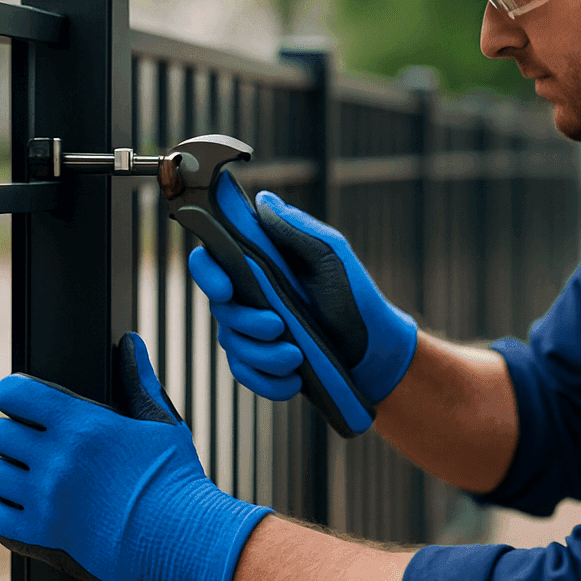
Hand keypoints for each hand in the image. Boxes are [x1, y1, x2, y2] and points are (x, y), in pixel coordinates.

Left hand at [0, 333, 271, 580]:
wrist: (184, 541)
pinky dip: (9, 512)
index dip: (16, 394)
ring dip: (14, 474)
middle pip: (0, 434)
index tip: (26, 403)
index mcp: (83, 425)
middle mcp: (57, 460)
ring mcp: (47, 501)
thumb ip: (137, 380)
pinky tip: (33, 509)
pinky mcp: (44, 537)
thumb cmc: (176, 480)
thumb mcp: (162, 423)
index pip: (14, 393)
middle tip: (40, 445)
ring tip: (40, 479)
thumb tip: (130, 342)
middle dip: (17, 435)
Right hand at [188, 190, 417, 407]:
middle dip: (246, 321)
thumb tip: (264, 200)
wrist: (375, 347)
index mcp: (258, 265)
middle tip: (278, 326)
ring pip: (233, 345)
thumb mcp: (331, 255)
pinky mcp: (262, 363)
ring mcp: (252, 331)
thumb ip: (297, 229)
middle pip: (221, 309)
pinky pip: (246, 375)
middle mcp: (248, 296)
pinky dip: (267, 381)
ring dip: (263, 355)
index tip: (224, 287)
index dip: (206, 272)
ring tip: (296, 357)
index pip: (211, 260)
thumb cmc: (354, 294)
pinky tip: (293, 381)